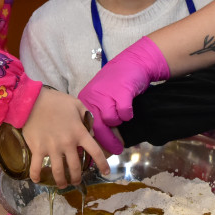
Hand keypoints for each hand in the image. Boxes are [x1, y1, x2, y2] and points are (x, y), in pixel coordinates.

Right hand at [21, 88, 108, 187]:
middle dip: (77, 178)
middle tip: (76, 181)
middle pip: (75, 167)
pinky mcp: (38, 149)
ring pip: (58, 171)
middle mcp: (67, 144)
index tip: (106, 172)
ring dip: (61, 181)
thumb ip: (86, 117)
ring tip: (62, 185)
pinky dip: (36, 175)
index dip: (102, 164)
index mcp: (79, 133)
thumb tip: (91, 132)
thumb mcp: (76, 104)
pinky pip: (36, 167)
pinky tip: (37, 180)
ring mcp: (52, 148)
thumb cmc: (55, 101)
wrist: (32, 101)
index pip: (95, 151)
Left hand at [78, 37, 168, 152]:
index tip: (96, 150)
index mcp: (85, 100)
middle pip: (96, 126)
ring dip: (119, 122)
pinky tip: (129, 110)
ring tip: (122, 119)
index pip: (83, 125)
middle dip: (107, 142)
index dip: (90, 139)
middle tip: (116, 150)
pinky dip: (128, 114)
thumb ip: (95, 114)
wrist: (132, 63)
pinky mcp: (122, 92)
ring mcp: (106, 94)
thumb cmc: (115, 83)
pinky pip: (124, 113)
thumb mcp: (100, 98)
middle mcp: (93, 97)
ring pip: (111, 120)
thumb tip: (93, 140)